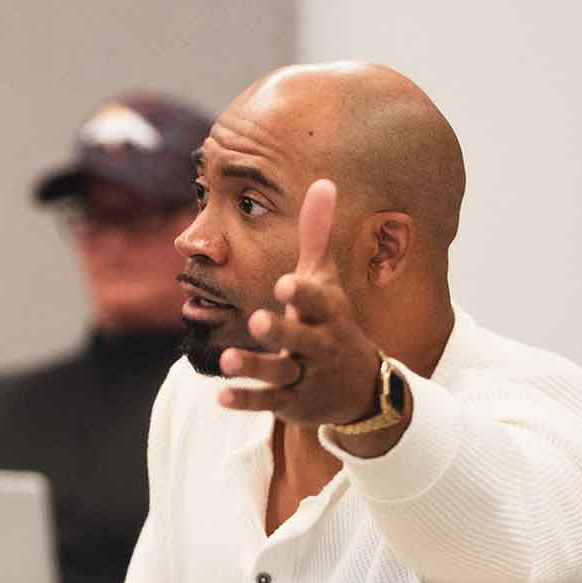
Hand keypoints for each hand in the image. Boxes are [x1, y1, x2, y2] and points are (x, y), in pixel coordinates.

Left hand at [216, 179, 383, 428]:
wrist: (360, 386)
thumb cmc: (331, 320)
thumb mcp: (326, 280)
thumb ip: (317, 236)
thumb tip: (323, 181)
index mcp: (326, 314)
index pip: (317, 301)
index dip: (303, 293)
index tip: (287, 283)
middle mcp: (318, 344)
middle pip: (300, 338)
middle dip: (281, 330)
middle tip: (257, 319)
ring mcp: (304, 374)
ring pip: (279, 371)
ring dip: (254, 366)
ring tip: (226, 359)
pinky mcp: (290, 401)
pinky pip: (266, 400)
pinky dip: (245, 399)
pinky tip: (220, 397)